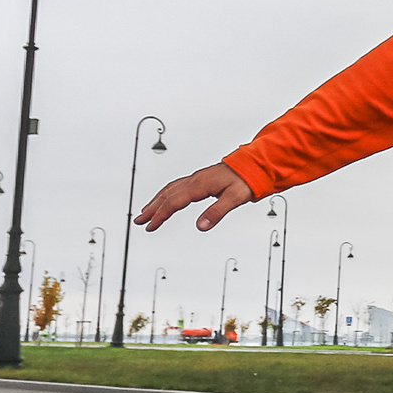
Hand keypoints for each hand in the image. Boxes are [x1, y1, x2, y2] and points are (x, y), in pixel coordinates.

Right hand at [138, 162, 254, 232]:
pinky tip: (164, 200)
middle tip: (139, 221)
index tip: (151, 226)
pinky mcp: (199, 179)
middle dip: (152, 209)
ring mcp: (195, 178)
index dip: (161, 215)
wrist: (253, 165)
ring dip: (156, 201)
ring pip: (170, 190)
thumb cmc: (245, 181)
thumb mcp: (235, 198)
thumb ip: (217, 212)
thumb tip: (200, 227)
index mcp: (200, 185)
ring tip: (145, 213)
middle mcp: (194, 180)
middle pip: (167, 195)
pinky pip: (176, 186)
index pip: (174, 201)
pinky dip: (166, 194)